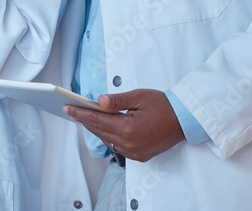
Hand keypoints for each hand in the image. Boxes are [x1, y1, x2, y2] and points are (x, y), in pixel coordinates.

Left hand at [63, 88, 185, 161]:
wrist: (184, 120)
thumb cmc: (164, 106)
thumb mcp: (139, 96)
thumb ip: (117, 100)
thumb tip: (99, 101)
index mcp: (127, 129)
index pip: (96, 120)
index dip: (79, 113)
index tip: (67, 108)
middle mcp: (129, 144)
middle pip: (99, 131)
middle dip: (84, 119)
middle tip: (72, 110)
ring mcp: (134, 152)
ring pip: (106, 140)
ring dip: (96, 128)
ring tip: (86, 116)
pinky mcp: (139, 155)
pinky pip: (117, 146)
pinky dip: (109, 136)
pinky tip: (105, 126)